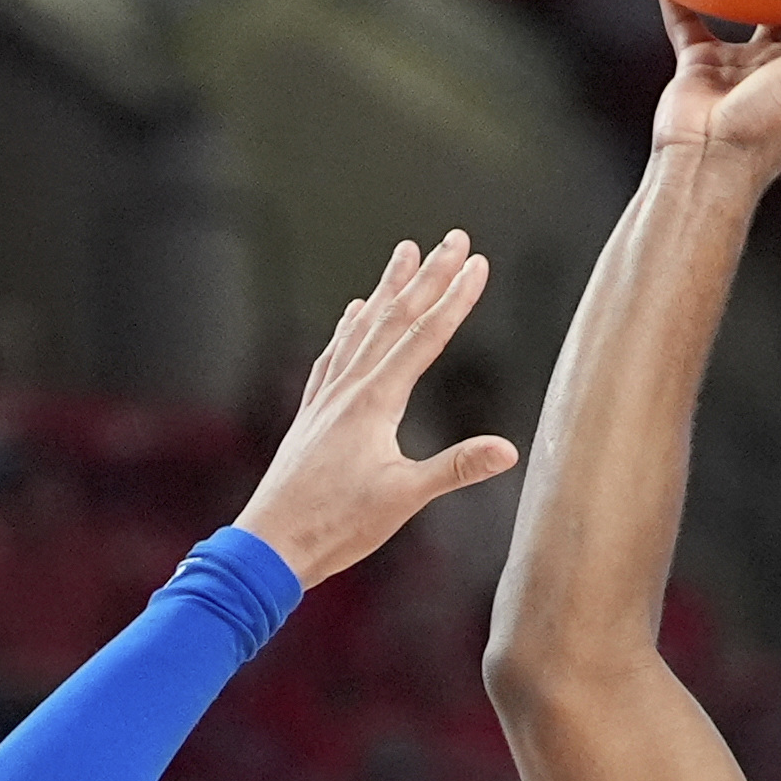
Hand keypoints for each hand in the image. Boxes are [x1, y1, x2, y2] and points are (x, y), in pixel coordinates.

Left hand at [232, 233, 524, 590]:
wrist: (272, 542)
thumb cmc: (335, 524)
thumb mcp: (404, 498)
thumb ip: (456, 468)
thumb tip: (507, 450)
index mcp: (374, 402)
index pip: (425, 337)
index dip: (456, 298)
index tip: (478, 264)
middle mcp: (348, 388)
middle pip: (394, 318)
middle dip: (428, 276)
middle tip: (453, 238)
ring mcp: (327, 397)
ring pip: (362, 328)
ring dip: (387, 289)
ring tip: (404, 254)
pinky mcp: (313, 413)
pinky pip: (334, 354)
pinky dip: (349, 327)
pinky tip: (352, 314)